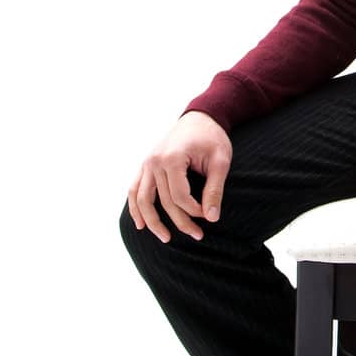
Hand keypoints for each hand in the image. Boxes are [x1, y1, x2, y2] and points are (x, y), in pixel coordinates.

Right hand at [126, 111, 232, 244]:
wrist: (201, 118)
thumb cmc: (212, 138)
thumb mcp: (220, 161)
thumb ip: (214, 189)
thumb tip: (211, 218)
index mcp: (172, 158)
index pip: (180, 196)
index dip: (194, 210)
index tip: (209, 215)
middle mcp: (154, 161)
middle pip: (164, 201)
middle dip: (181, 221)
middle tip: (198, 236)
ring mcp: (147, 163)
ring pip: (143, 199)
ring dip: (152, 221)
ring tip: (165, 238)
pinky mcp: (145, 165)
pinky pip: (135, 189)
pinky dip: (135, 207)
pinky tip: (140, 224)